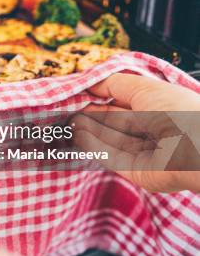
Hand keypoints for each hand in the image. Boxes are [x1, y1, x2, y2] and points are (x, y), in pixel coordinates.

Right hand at [72, 73, 199, 191]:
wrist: (197, 149)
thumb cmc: (179, 112)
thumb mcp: (144, 87)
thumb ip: (114, 84)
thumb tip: (90, 84)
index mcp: (160, 109)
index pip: (125, 103)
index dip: (102, 98)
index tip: (80, 94)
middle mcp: (153, 131)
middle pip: (116, 123)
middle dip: (92, 115)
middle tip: (69, 110)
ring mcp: (145, 153)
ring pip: (111, 140)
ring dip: (89, 130)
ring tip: (69, 122)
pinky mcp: (137, 172)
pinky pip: (112, 158)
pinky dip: (94, 146)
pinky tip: (78, 136)